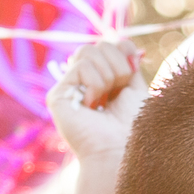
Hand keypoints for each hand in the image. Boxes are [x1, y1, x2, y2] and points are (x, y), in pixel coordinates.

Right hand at [47, 38, 146, 162]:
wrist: (121, 150)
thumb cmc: (134, 126)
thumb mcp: (136, 88)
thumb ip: (129, 64)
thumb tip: (125, 43)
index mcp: (103, 80)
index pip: (112, 44)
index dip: (124, 52)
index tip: (131, 75)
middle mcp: (83, 82)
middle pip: (99, 45)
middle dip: (118, 66)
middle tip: (116, 93)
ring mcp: (69, 88)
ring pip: (88, 51)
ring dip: (107, 76)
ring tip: (105, 101)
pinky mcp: (57, 95)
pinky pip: (80, 66)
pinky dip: (94, 85)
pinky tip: (91, 106)